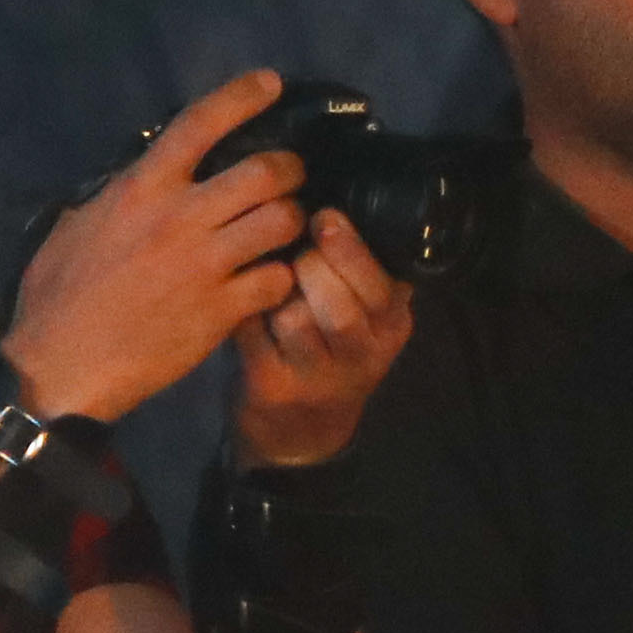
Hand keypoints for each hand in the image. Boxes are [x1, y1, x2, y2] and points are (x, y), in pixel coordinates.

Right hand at [1, 70, 312, 424]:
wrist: (60, 368)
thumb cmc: (57, 297)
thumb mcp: (74, 227)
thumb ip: (116, 197)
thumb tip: (137, 177)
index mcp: (141, 189)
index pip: (200, 123)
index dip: (242, 96)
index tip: (269, 84)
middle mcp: (180, 218)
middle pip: (265, 171)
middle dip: (289, 170)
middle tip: (288, 179)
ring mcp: (205, 266)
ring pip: (283, 221)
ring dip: (292, 223)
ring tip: (284, 231)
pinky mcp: (221, 312)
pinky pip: (277, 279)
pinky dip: (281, 278)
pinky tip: (270, 283)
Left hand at [232, 209, 412, 465]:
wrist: (301, 432)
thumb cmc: (330, 348)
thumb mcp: (365, 316)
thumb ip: (360, 270)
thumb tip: (332, 201)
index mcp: (392, 325)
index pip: (380, 284)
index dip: (349, 247)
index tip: (323, 215)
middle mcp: (363, 356)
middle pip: (341, 305)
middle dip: (312, 265)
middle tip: (294, 248)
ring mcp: (317, 378)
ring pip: (295, 319)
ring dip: (276, 290)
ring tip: (270, 277)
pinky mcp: (273, 388)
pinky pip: (253, 333)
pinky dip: (244, 308)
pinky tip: (240, 298)